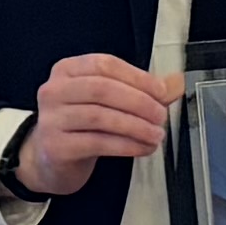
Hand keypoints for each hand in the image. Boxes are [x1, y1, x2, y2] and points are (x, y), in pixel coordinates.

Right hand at [15, 50, 176, 195]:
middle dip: (139, 102)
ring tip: (156, 134)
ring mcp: (52, 119)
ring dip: (135, 126)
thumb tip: (175, 82)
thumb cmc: (81, 125)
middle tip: (161, 115)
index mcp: (68, 70)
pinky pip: (97, 142)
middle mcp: (55, 90)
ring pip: (100, 117)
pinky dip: (126, 145)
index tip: (161, 91)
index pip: (105, 65)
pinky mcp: (56, 146)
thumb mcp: (109, 102)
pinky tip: (142, 147)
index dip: (138, 77)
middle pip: (102, 89)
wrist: (50, 159)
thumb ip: (142, 90)